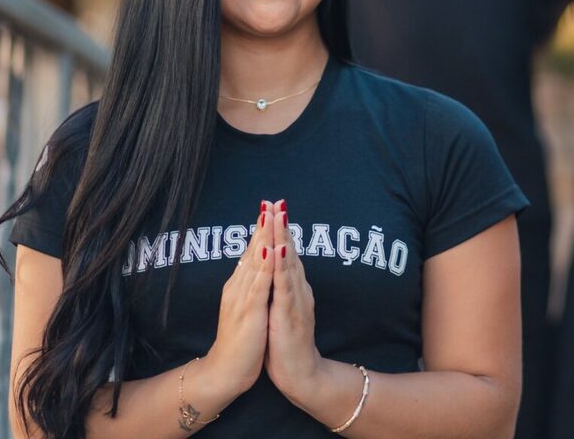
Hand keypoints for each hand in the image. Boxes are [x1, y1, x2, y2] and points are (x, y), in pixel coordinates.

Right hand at [203, 202, 275, 397]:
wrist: (226, 370)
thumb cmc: (241, 340)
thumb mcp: (247, 306)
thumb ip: (252, 286)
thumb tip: (258, 266)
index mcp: (241, 285)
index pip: (253, 250)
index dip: (262, 228)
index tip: (270, 206)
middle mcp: (239, 286)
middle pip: (252, 250)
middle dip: (262, 225)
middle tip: (270, 200)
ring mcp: (242, 298)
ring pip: (254, 262)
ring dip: (263, 238)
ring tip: (270, 215)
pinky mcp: (249, 313)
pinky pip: (257, 286)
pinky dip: (264, 267)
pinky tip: (270, 252)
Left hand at [264, 200, 323, 399]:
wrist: (300, 372)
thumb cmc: (287, 342)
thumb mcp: (282, 308)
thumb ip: (283, 287)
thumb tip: (278, 269)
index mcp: (293, 287)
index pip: (286, 252)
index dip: (280, 229)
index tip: (274, 206)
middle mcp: (297, 288)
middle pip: (289, 250)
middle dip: (282, 225)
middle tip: (278, 200)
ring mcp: (294, 299)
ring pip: (288, 262)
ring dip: (283, 237)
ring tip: (278, 215)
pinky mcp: (289, 312)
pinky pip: (284, 286)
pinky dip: (282, 266)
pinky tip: (278, 250)